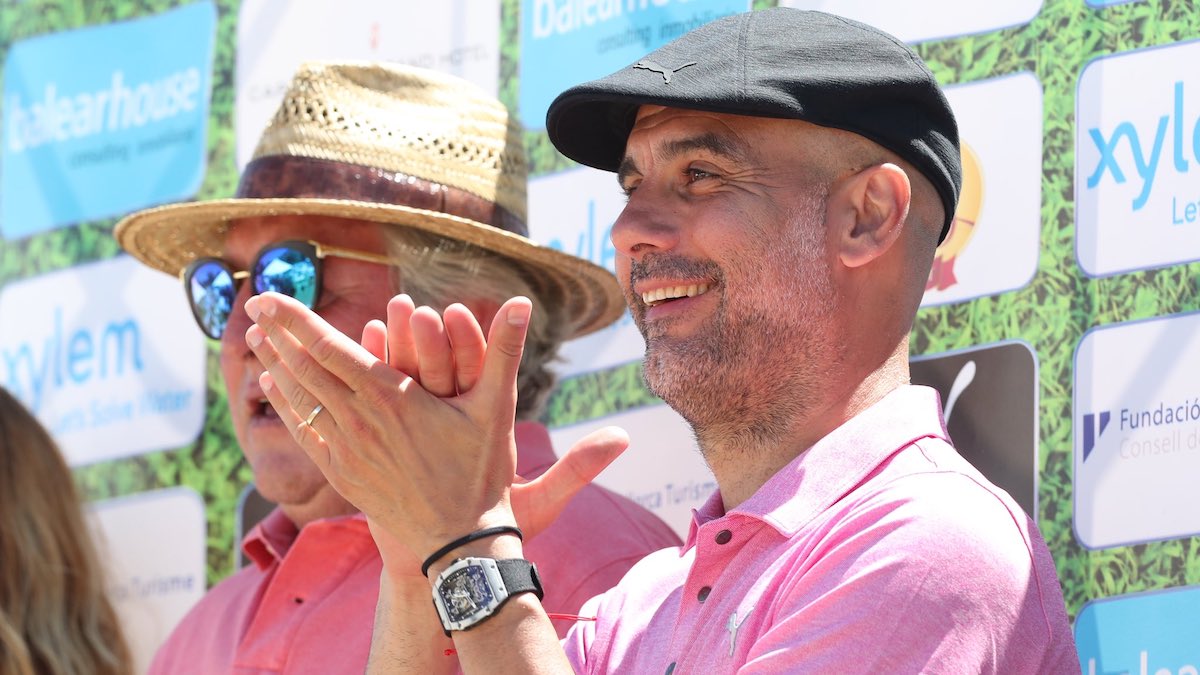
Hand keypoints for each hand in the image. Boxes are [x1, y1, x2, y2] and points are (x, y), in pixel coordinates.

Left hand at [244, 292, 626, 568]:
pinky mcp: (343, 474)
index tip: (267, 296)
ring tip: (254, 338)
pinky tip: (273, 387)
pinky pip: (304, 432)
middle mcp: (360, 421)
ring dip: (274, 364)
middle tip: (253, 304)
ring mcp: (347, 449)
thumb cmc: (481, 470)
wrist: (459, 540)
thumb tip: (523, 301)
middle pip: (303, 368)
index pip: (328, 348)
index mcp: (390, 397)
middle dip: (276, 333)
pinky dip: (286, 405)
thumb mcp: (496, 405)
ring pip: (299, 400)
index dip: (294, 319)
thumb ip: (503, 349)